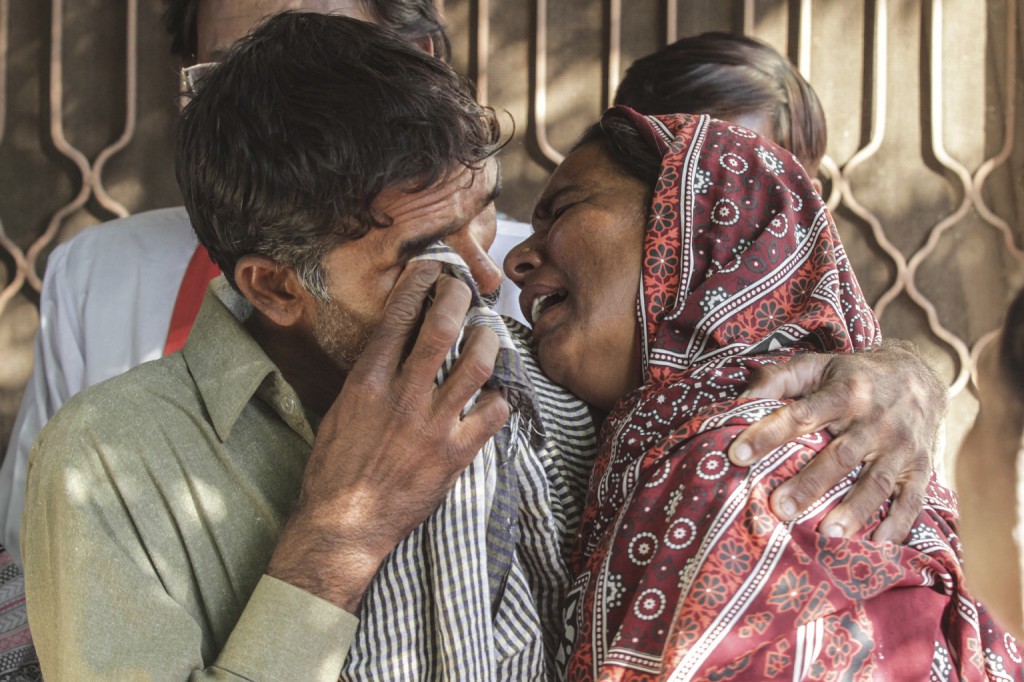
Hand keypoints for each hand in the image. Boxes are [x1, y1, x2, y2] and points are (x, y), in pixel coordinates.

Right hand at [268, 260, 508, 611]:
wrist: (343, 526)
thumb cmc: (334, 470)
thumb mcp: (339, 412)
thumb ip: (368, 378)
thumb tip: (392, 348)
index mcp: (368, 383)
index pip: (398, 317)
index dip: (419, 283)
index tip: (431, 268)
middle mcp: (402, 398)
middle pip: (441, 329)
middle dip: (458, 297)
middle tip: (465, 290)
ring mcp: (432, 426)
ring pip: (476, 365)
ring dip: (487, 341)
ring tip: (488, 335)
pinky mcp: (456, 455)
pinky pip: (494, 414)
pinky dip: (500, 398)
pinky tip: (495, 395)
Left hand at [727, 341, 945, 542]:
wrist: (918, 375)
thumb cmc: (853, 377)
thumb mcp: (816, 366)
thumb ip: (778, 379)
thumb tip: (740, 400)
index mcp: (844, 393)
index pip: (801, 414)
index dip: (769, 433)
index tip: (737, 454)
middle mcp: (875, 421)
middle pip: (840, 457)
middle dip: (810, 484)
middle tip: (780, 509)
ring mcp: (900, 446)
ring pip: (876, 482)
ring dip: (853, 511)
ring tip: (826, 535)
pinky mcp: (920, 467)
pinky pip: (912, 499)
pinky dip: (899, 523)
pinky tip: (879, 545)